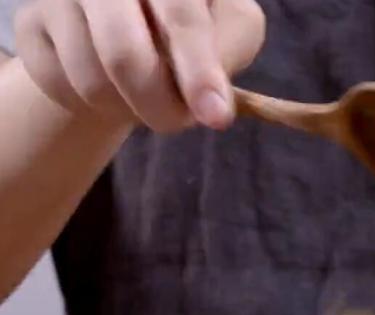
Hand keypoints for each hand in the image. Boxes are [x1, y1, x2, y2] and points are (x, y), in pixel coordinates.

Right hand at [14, 0, 264, 131]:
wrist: (132, 20)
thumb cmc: (192, 22)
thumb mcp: (230, 27)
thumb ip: (230, 53)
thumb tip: (214, 106)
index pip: (181, 17)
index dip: (199, 73)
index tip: (215, 118)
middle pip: (124, 55)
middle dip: (159, 107)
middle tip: (177, 124)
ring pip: (91, 81)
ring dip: (127, 110)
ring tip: (146, 98)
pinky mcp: (29, 21)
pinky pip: (59, 87)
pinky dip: (93, 107)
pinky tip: (112, 90)